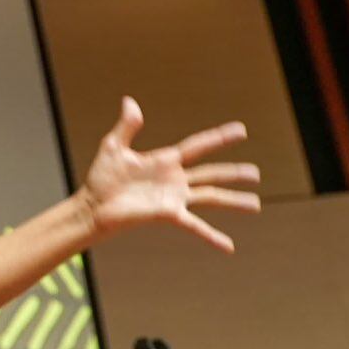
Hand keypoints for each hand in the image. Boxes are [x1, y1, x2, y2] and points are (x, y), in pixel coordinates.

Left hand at [78, 98, 261, 252]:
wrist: (92, 206)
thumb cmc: (101, 178)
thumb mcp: (114, 146)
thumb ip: (127, 125)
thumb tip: (130, 101)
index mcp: (166, 161)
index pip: (199, 146)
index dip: (220, 138)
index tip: (241, 130)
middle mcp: (175, 180)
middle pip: (212, 174)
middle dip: (234, 173)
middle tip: (256, 173)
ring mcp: (174, 198)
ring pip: (212, 197)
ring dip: (234, 201)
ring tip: (255, 204)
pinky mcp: (168, 214)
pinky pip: (195, 226)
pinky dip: (212, 236)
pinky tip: (229, 247)